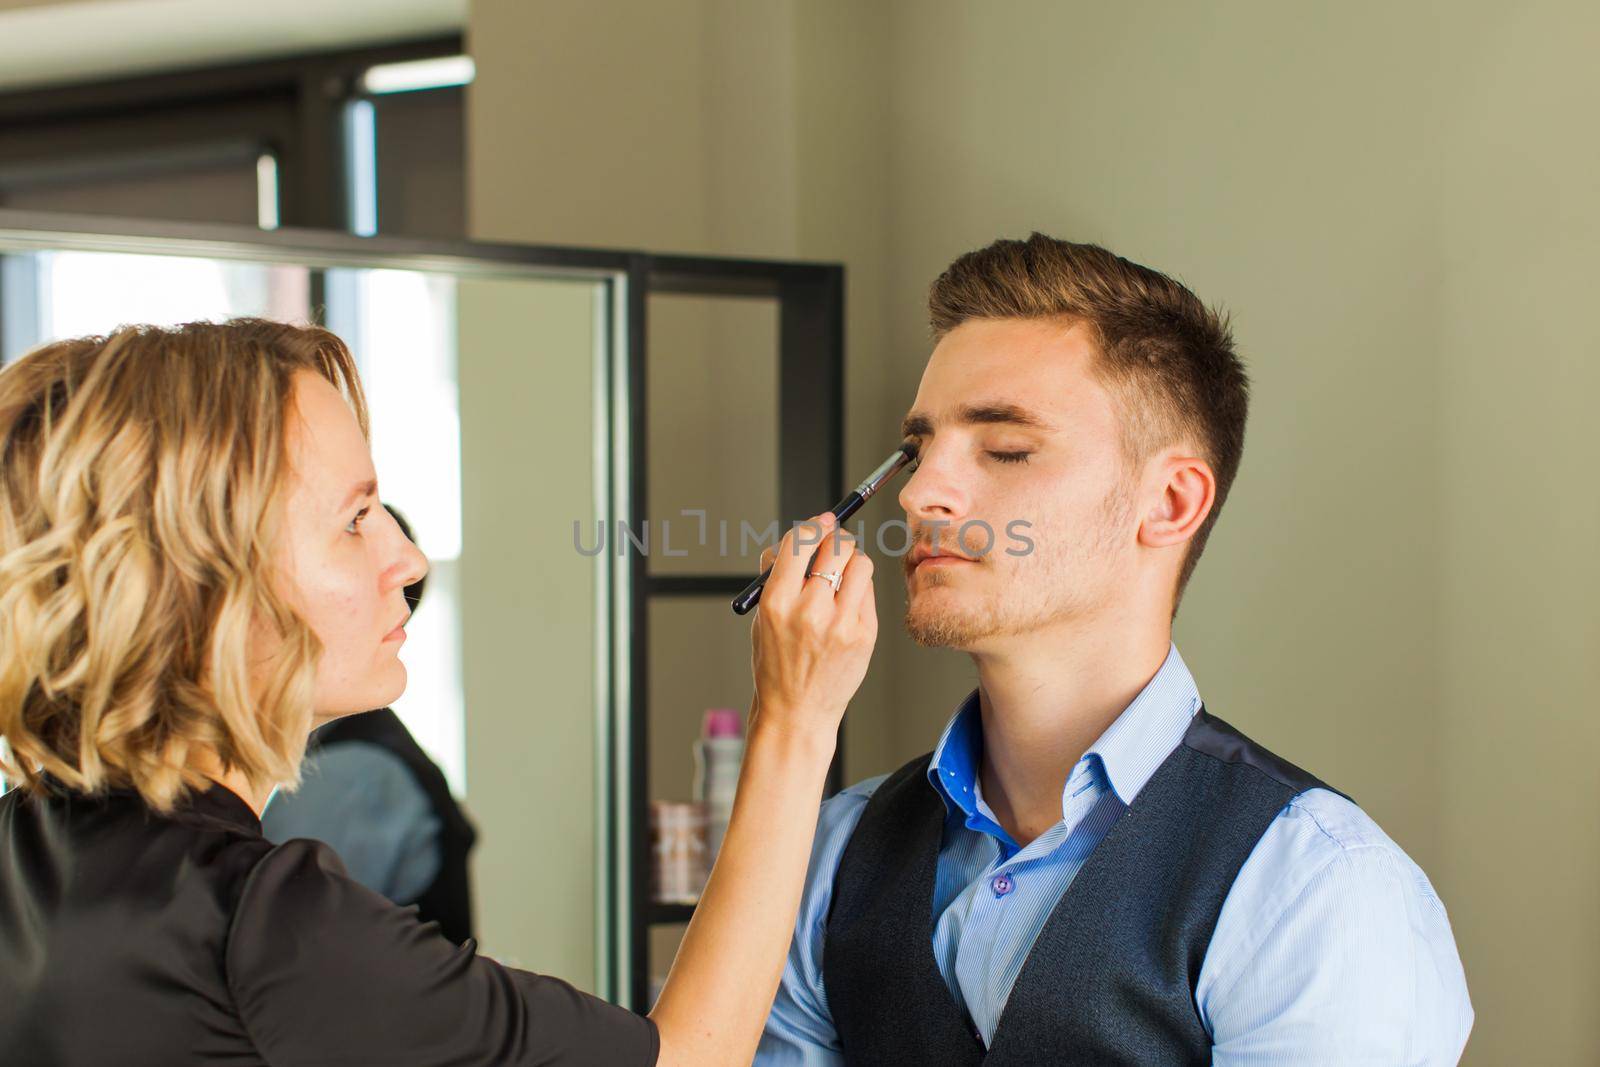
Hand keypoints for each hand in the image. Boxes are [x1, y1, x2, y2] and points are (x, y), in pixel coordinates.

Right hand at [749, 513, 876, 744]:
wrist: (797, 712)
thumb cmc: (776, 663)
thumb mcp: (762, 617)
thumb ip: (776, 574)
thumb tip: (801, 537)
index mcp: (776, 602)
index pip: (799, 542)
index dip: (814, 525)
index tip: (822, 521)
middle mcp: (809, 610)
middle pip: (836, 546)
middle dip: (836, 539)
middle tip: (834, 545)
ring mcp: (840, 624)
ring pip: (859, 563)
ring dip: (851, 561)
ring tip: (841, 577)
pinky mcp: (864, 635)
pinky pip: (868, 591)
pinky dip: (858, 588)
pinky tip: (847, 604)